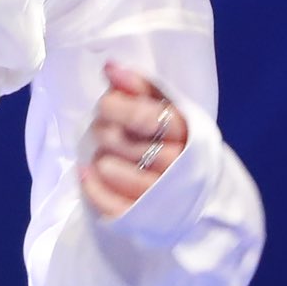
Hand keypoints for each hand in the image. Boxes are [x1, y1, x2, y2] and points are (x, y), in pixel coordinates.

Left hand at [79, 61, 188, 218]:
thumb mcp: (168, 111)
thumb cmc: (175, 142)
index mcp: (187, 133)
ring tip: (105, 152)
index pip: (146, 116)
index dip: (117, 106)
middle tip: (103, 127)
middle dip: (104, 129)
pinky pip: (109, 203)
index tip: (107, 102)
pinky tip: (86, 172)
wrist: (201, 192)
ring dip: (101, 157)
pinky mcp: (144, 218)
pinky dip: (92, 186)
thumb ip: (141, 88)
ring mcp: (161, 195)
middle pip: (124, 142)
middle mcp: (177, 165)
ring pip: (114, 171)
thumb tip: (110, 67)